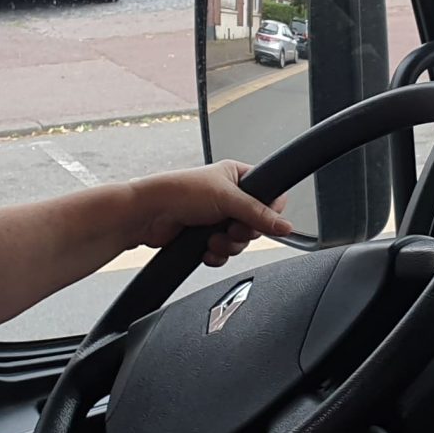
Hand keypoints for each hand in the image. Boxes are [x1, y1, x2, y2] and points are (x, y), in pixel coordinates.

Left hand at [130, 161, 292, 266]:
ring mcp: (218, 218)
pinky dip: (217, 255)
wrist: (147, 215)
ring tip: (213, 239)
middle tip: (230, 228)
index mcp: (237, 176)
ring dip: (228, 245)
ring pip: (241, 242)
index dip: (269, 212)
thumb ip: (259, 213)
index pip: (270, 196)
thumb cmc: (179, 192)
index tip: (258, 219)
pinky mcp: (207, 237)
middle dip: (243, 232)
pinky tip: (205, 249)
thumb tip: (286, 226)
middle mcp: (230, 197)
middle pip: (257, 224)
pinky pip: (225, 254)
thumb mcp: (227, 198)